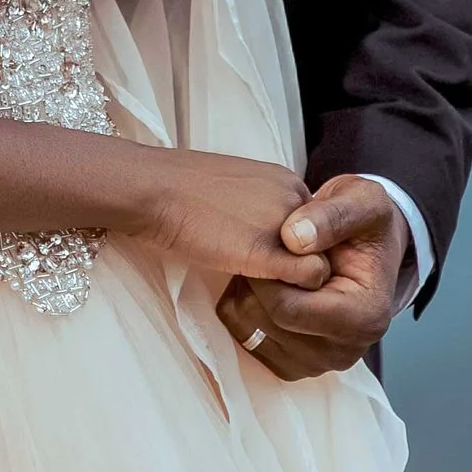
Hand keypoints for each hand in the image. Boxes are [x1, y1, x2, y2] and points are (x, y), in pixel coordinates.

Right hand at [131, 151, 334, 293]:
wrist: (151, 189)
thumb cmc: (177, 188)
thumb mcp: (234, 186)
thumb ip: (260, 207)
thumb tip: (262, 234)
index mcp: (286, 179)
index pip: (313, 226)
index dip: (294, 247)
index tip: (268, 256)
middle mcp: (295, 198)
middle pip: (320, 245)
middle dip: (298, 263)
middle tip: (265, 275)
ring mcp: (285, 225)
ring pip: (320, 264)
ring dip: (295, 280)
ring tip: (261, 284)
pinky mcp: (269, 252)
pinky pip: (309, 279)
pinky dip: (293, 292)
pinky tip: (259, 290)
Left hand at [215, 176, 408, 377]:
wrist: (363, 247)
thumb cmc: (364, 224)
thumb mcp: (361, 200)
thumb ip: (332, 214)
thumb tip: (295, 239)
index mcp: (365, 317)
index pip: (288, 309)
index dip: (266, 273)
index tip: (266, 241)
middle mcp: (344, 351)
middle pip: (267, 323)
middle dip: (255, 282)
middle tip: (264, 249)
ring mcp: (318, 363)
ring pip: (250, 333)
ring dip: (247, 294)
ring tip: (267, 265)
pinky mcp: (294, 364)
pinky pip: (246, 340)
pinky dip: (243, 310)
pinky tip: (262, 283)